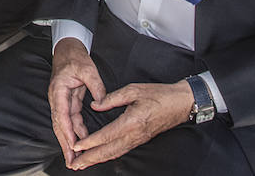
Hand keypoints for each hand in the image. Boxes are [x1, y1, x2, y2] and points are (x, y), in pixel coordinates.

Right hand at [48, 38, 106, 169]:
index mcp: (59, 90)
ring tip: (75, 159)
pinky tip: (81, 143)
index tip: (72, 146)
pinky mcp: (68, 101)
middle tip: (71, 162)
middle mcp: (57, 98)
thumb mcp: (87, 69)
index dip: (67, 132)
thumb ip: (96, 85)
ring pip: (64, 125)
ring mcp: (62, 101)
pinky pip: (71, 120)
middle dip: (65, 144)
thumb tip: (102, 102)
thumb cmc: (75, 57)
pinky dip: (75, 132)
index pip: (62, 115)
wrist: (68, 48)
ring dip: (69, 142)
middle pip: (60, 125)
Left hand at [66, 80, 193, 168]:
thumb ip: (112, 98)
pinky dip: (108, 156)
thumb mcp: (133, 90)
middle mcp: (134, 135)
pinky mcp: (140, 140)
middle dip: (90, 158)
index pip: (107, 135)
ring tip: (83, 164)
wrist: (180, 103)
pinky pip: (121, 151)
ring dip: (98, 160)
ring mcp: (138, 140)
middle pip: (108, 151)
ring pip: (115, 154)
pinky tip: (100, 157)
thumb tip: (95, 105)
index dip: (90, 142)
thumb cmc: (158, 94)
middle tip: (74, 164)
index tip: (77, 146)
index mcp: (131, 122)